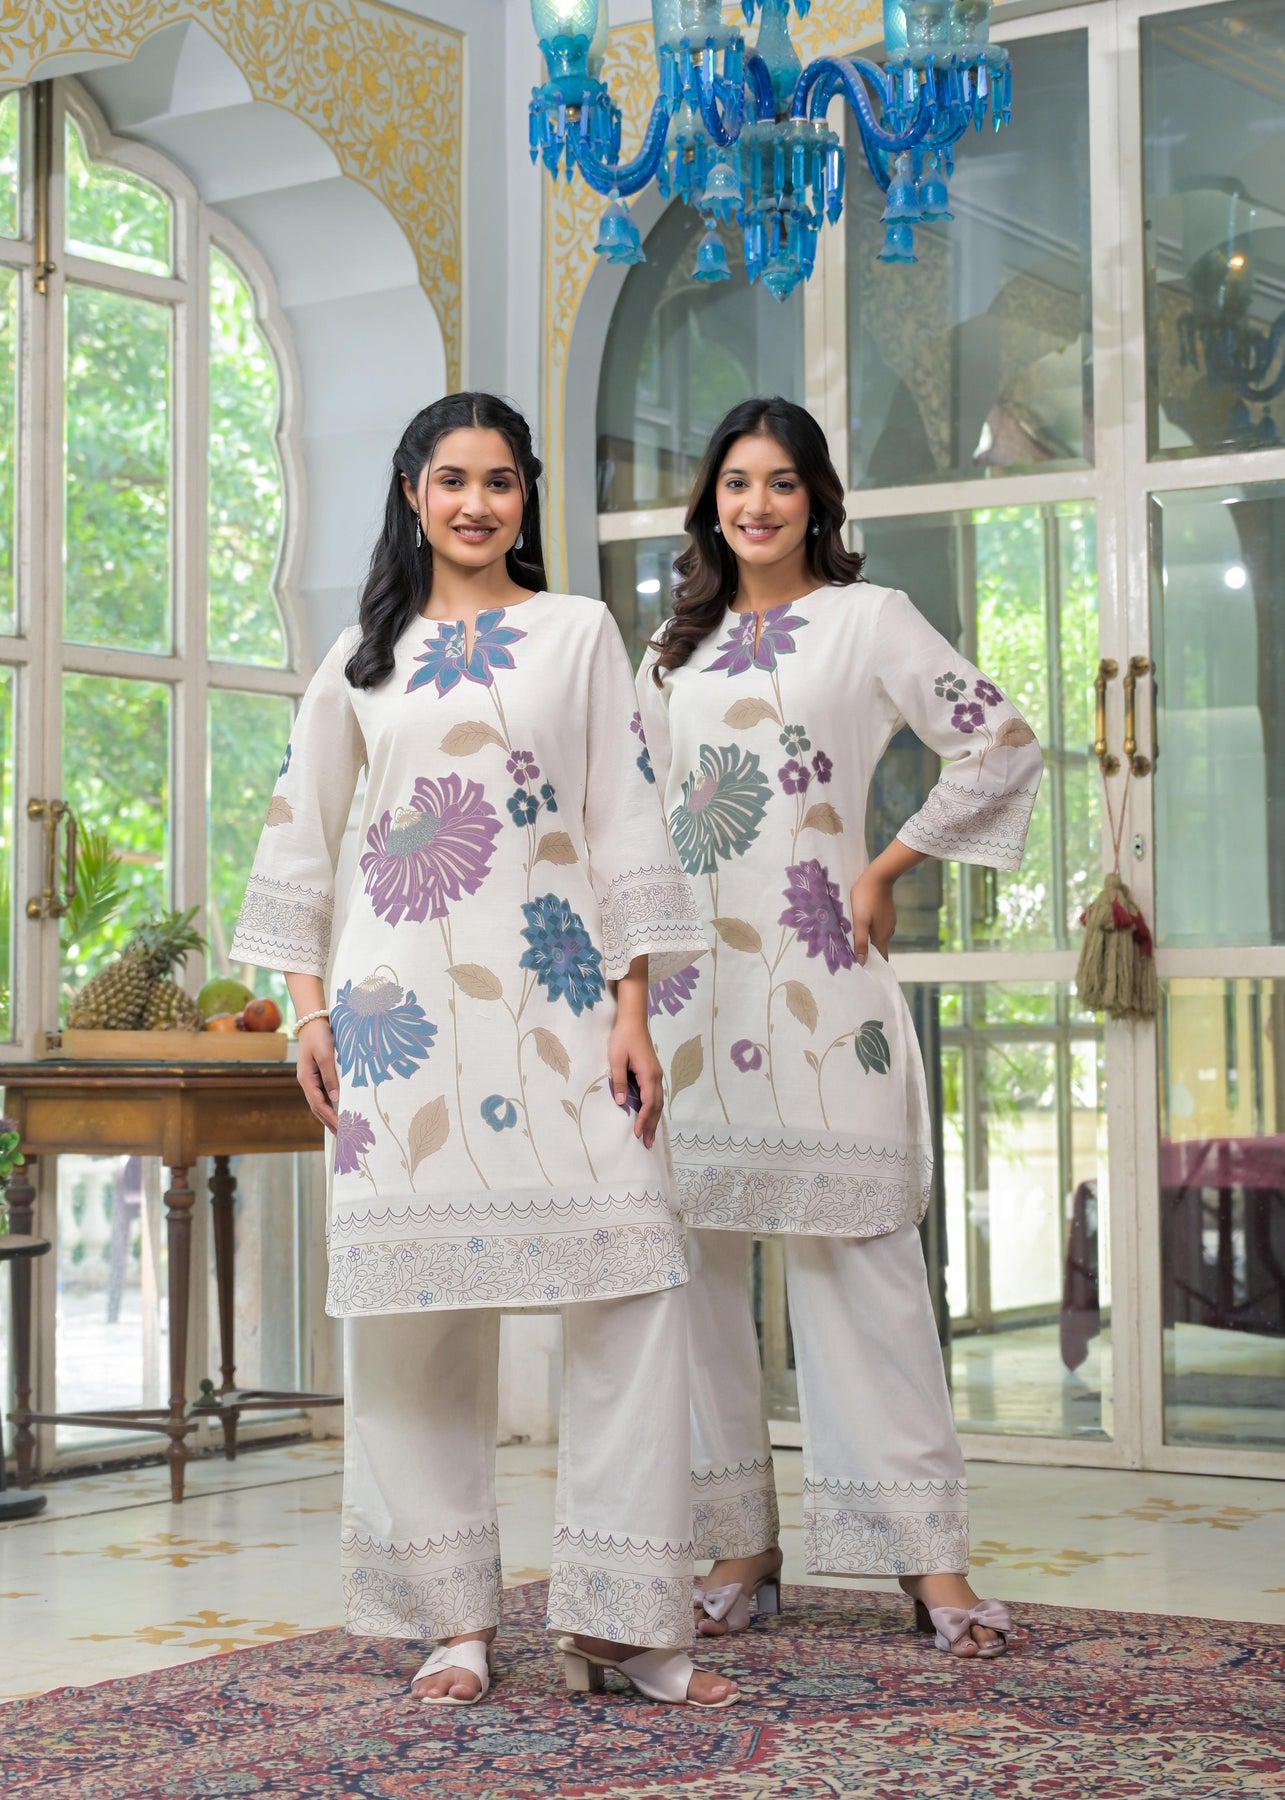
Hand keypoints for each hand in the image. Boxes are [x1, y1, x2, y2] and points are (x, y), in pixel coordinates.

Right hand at [296, 1017, 339, 1130]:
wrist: (313, 1019)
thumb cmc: (319, 1036)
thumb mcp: (325, 1055)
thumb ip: (330, 1077)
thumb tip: (336, 1099)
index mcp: (306, 1079)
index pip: (319, 1105)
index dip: (330, 1118)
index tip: (342, 1129)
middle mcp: (308, 1082)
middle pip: (318, 1108)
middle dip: (330, 1123)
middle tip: (343, 1137)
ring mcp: (313, 1079)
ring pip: (321, 1102)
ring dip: (331, 1115)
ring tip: (343, 1128)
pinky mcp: (319, 1074)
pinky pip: (326, 1093)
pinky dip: (333, 1104)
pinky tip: (342, 1109)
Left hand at [608, 1019, 663, 1149]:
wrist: (633, 1021)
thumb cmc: (623, 1038)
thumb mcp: (616, 1059)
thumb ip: (619, 1081)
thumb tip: (621, 1103)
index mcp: (648, 1074)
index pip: (648, 1103)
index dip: (644, 1119)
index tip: (638, 1133)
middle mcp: (656, 1076)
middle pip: (657, 1106)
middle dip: (652, 1125)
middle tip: (648, 1144)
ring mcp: (656, 1074)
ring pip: (658, 1101)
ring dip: (654, 1119)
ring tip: (650, 1135)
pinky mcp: (653, 1072)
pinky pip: (656, 1095)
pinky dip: (654, 1109)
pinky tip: (650, 1116)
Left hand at [850, 867, 896, 964]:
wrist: (879, 875)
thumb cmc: (866, 898)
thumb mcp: (860, 921)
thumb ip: (860, 941)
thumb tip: (862, 962)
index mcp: (882, 936)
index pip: (881, 957)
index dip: (873, 965)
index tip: (863, 970)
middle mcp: (888, 931)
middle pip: (878, 948)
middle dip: (867, 953)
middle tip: (852, 956)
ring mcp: (889, 921)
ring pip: (877, 936)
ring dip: (867, 940)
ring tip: (853, 940)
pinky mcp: (887, 913)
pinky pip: (878, 926)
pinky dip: (870, 930)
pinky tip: (861, 925)